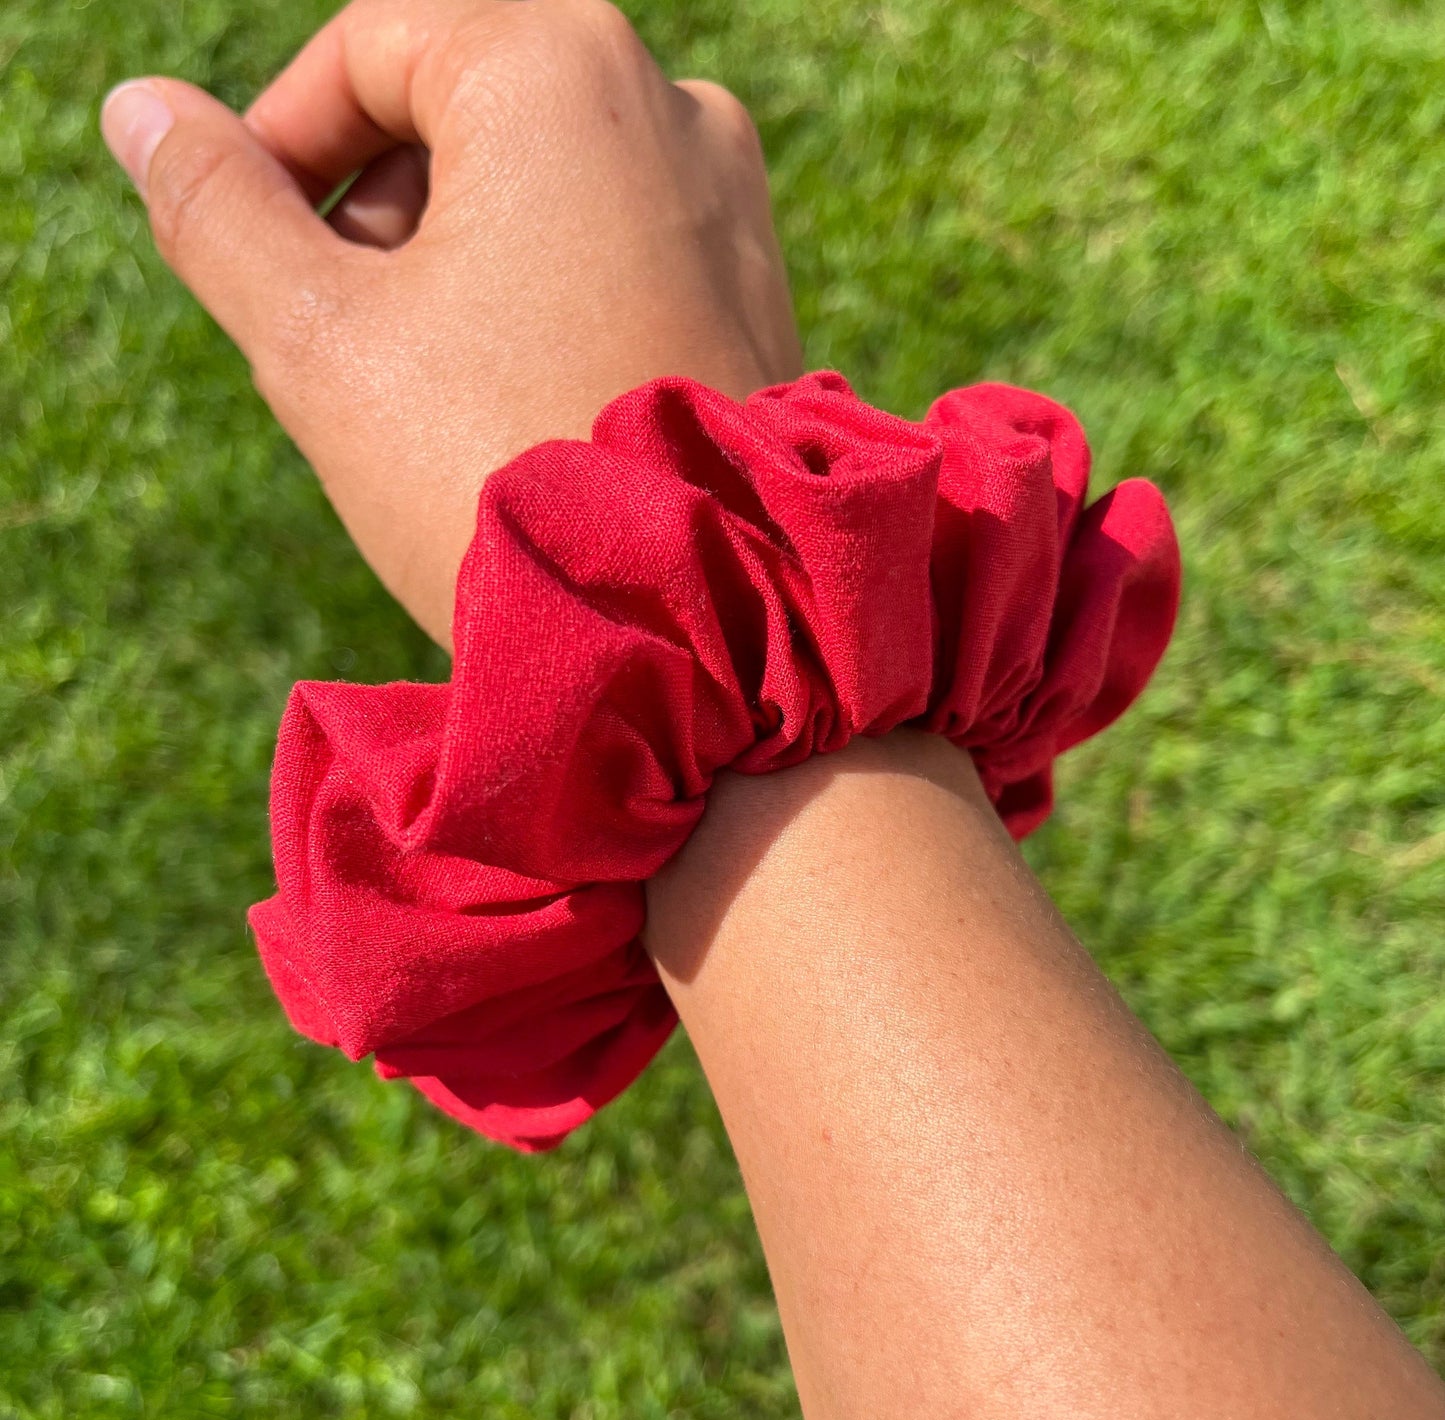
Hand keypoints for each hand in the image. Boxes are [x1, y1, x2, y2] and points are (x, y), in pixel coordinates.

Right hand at [102, 0, 801, 645]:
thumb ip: (219, 212)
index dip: (284, 143)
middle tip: (348, 348)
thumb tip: (145, 112)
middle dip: (377, 221)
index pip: (371, 50)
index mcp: (562, 66)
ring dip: (454, 271)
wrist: (694, 618)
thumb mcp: (323, 341)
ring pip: (541, 193)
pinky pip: (616, 254)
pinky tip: (524, 410)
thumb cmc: (498, 467)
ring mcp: (731, 200)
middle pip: (463, 117)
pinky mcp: (756, 289)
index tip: (256, 253)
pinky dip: (542, 303)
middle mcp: (672, 104)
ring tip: (437, 398)